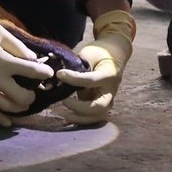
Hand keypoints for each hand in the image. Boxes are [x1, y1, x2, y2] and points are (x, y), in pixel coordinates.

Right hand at [0, 0, 54, 126]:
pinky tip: (8, 123)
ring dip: (20, 107)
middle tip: (33, 91)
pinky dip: (0, 120)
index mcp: (5, 62)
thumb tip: (34, 58)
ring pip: (8, 107)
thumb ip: (18, 46)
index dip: (44, 73)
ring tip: (23, 103)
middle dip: (32, 95)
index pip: (33, 72)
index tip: (47, 73)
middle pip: (23, 97)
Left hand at [55, 9, 136, 125]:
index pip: (91, 80)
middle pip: (100, 107)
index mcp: (109, 74)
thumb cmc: (99, 52)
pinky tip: (70, 116)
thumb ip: (76, 66)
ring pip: (98, 116)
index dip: (74, 79)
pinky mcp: (102, 104)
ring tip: (66, 115)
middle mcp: (111, 90)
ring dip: (82, 118)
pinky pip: (94, 116)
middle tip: (64, 102)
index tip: (59, 74)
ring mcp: (108, 99)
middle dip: (81, 108)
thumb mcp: (89, 54)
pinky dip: (82, 119)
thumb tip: (57, 75)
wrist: (115, 55)